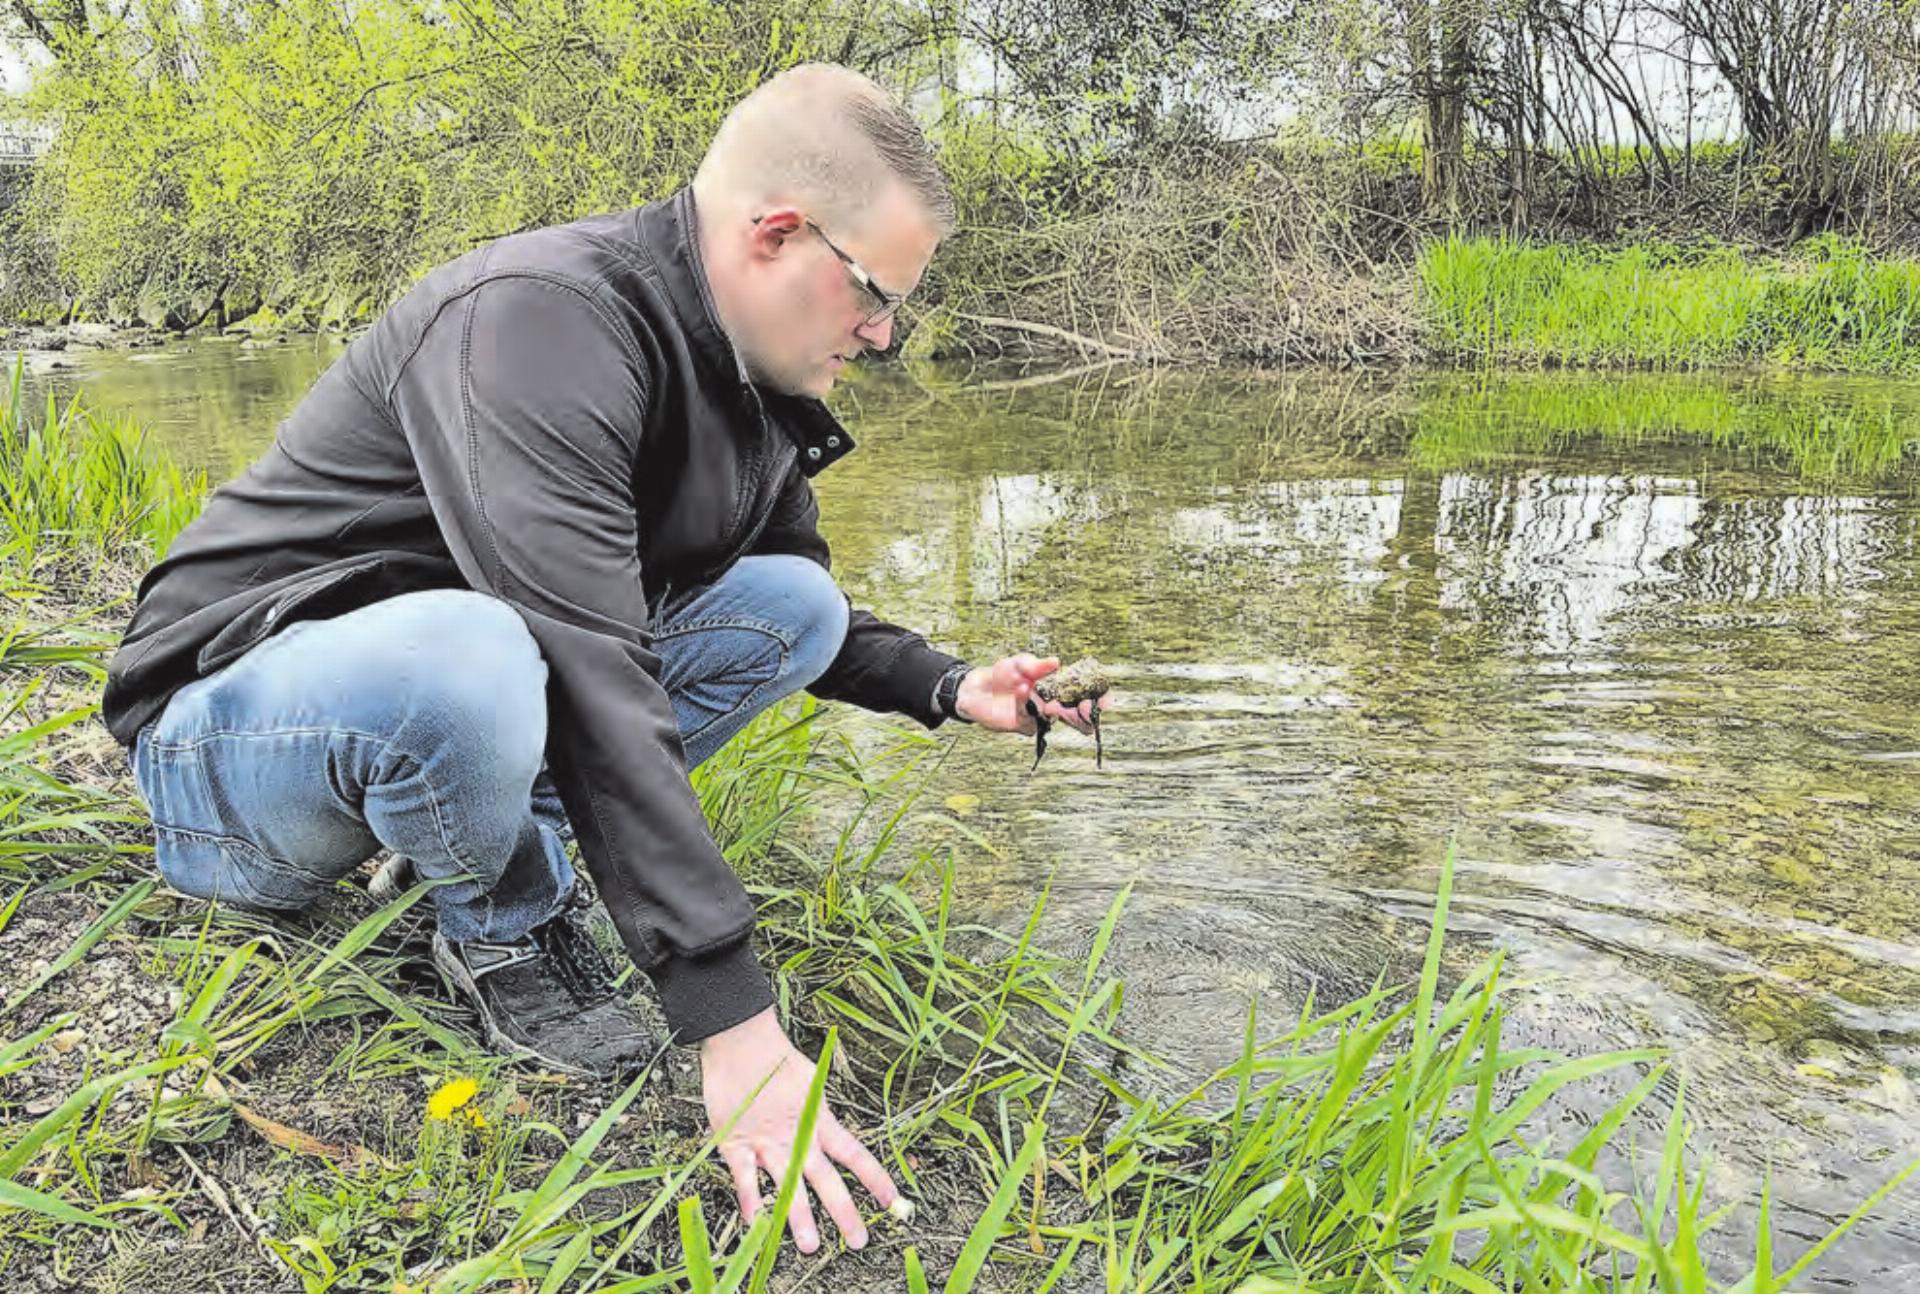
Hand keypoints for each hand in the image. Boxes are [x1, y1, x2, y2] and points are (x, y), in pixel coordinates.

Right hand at [701, 1008, 897, 1253]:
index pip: (855, 1154)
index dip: (875, 1179)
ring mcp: (767, 1142)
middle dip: (843, 1212)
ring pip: (787, 1185)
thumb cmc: (777, 1059)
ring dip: (799, 1217)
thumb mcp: (813, 1083)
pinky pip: (745, 1178)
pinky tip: (757, 1225)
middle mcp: (798, 1136)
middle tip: (858, 1240)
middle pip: (826, 1179)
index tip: (893, 1202)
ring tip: (810, 1245)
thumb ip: (820, 1114)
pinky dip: (751, 1201)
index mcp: (820, 1120)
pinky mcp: (737, 1144)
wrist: (742, 1042)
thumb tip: (835, 1134)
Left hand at [954, 653, 1112, 735]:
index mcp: (1060, 688)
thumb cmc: (1004, 674)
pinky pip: (1031, 717)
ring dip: (1062, 711)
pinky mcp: (1025, 725)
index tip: (1104, 700)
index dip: (1099, 699)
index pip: (1087, 695)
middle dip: (1086, 713)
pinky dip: (1026, 701)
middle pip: (1080, 717)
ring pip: (1060, 721)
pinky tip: (1022, 689)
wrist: (977, 688)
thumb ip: (1036, 664)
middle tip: (1084, 707)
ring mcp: (1041, 717)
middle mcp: (1055, 704)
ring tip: (1052, 703)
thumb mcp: (1019, 663)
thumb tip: (1056, 662)